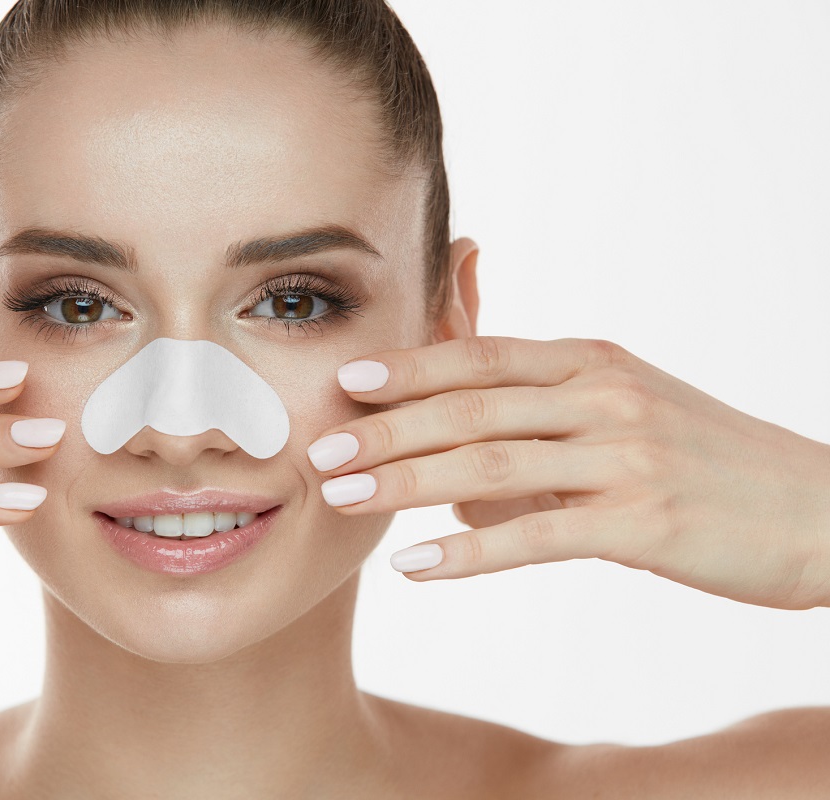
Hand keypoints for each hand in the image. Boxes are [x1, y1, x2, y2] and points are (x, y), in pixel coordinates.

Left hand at [306, 336, 829, 609]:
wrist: (818, 509)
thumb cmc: (701, 459)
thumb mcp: (623, 401)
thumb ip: (534, 401)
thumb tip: (447, 432)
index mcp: (591, 360)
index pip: (480, 354)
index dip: (407, 366)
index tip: (343, 381)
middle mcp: (603, 395)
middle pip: (470, 406)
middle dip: (385, 428)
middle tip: (320, 449)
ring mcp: (624, 455)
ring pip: (490, 464)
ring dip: (406, 483)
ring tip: (344, 498)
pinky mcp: (642, 522)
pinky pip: (536, 536)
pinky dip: (469, 552)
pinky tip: (418, 566)